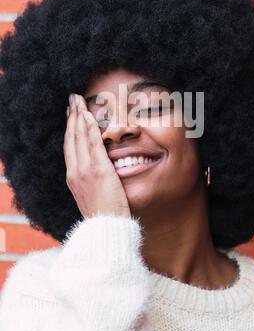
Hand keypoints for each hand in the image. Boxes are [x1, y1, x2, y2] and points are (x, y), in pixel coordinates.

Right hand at [64, 93, 130, 218]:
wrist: (106, 230)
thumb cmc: (104, 215)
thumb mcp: (92, 196)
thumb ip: (92, 181)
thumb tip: (97, 172)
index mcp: (73, 177)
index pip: (70, 147)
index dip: (70, 128)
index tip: (71, 114)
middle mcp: (75, 172)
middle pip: (71, 137)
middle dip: (71, 116)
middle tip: (72, 99)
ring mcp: (84, 171)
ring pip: (79, 137)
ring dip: (78, 116)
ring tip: (79, 100)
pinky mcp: (98, 171)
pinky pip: (93, 144)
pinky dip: (90, 128)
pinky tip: (89, 115)